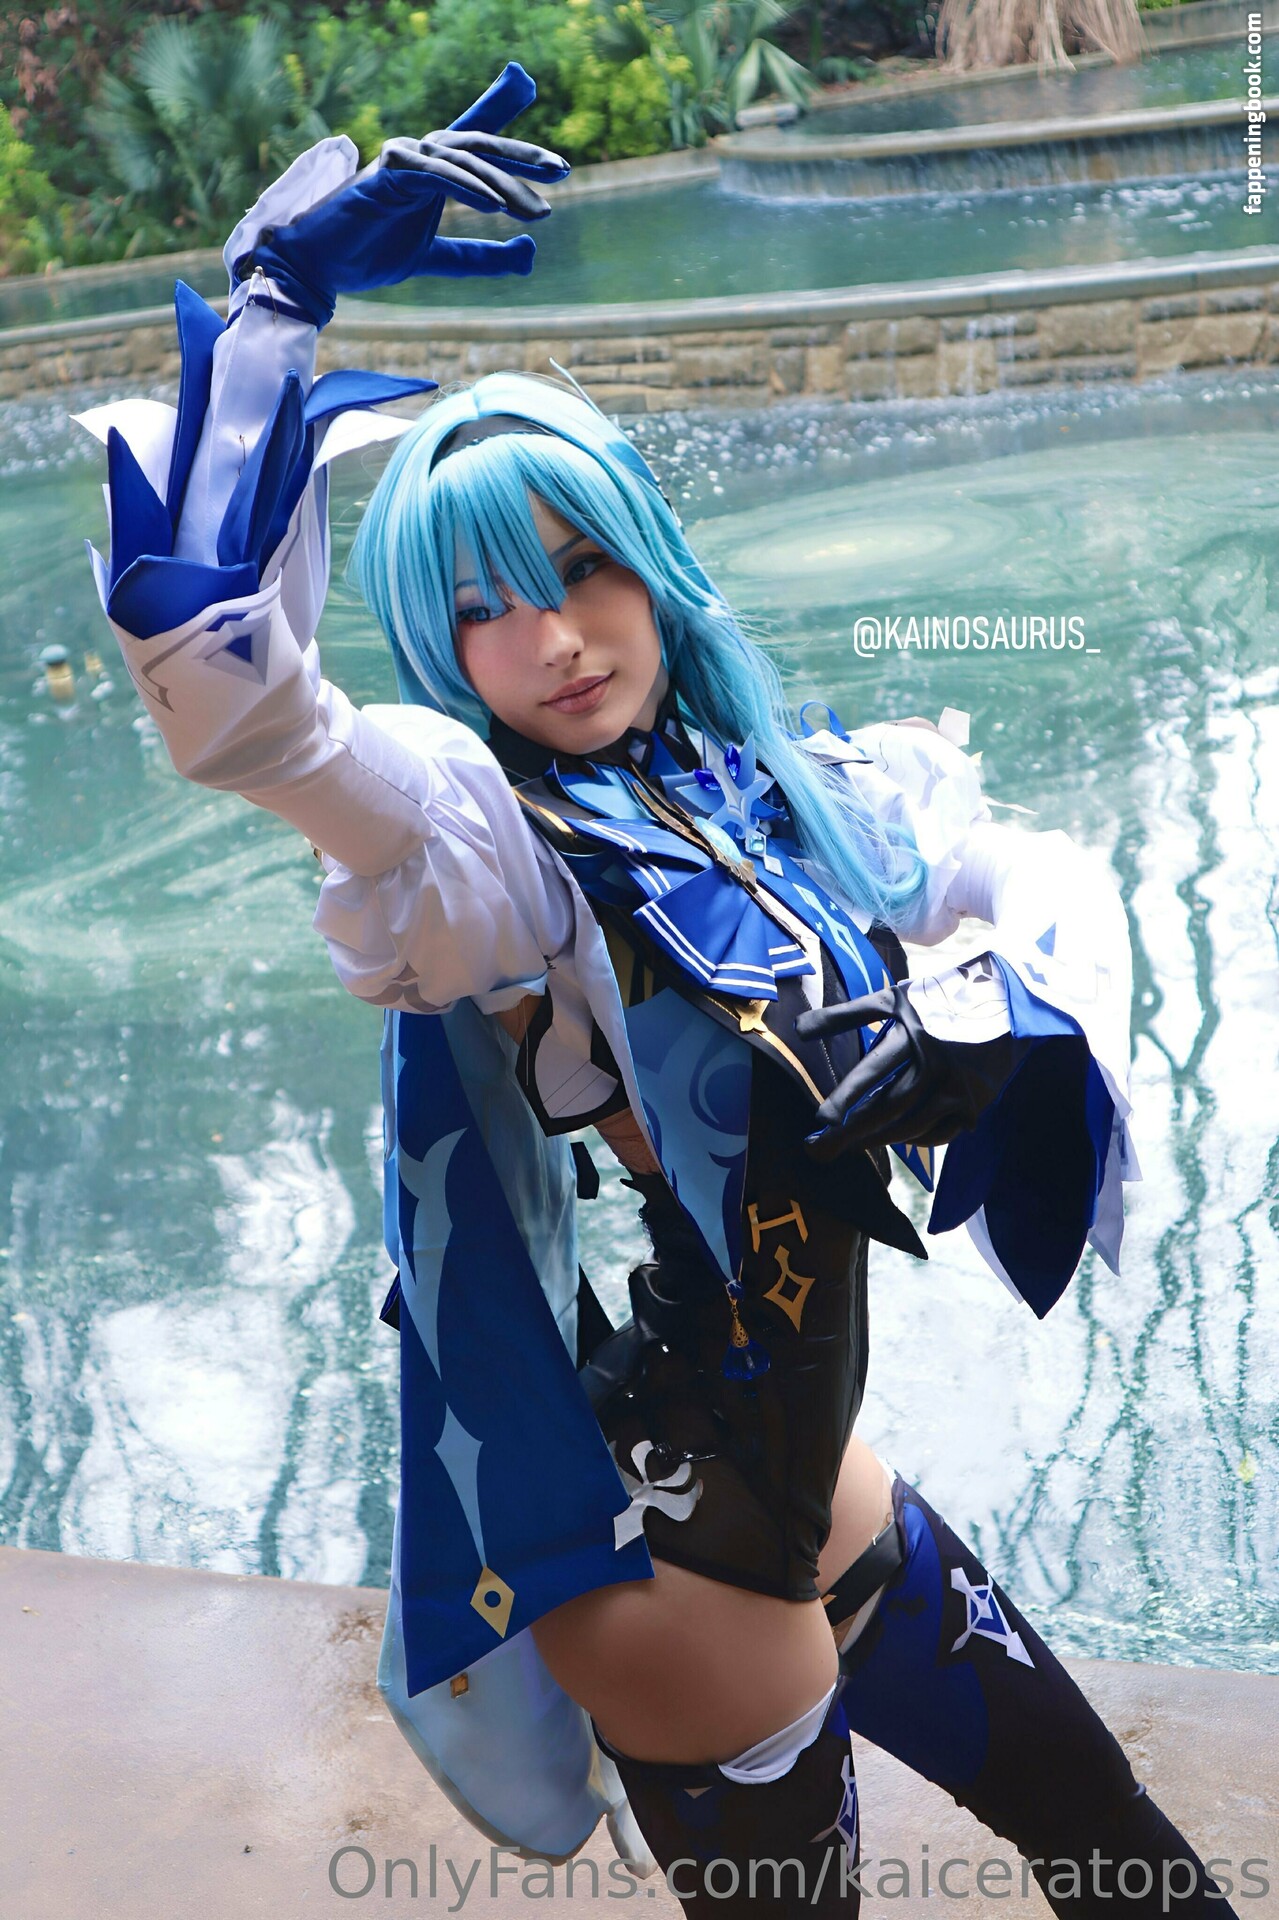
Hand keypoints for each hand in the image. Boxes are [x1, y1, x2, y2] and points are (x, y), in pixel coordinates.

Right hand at [233, 63, 568, 325]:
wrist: (319, 269)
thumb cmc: (368, 255)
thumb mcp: (436, 260)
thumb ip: (479, 257)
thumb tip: (531, 254)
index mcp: (434, 172)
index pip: (479, 144)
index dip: (516, 138)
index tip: (558, 156)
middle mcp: (421, 157)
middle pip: (481, 143)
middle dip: (524, 155)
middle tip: (564, 171)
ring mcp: (403, 159)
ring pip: (464, 157)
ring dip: (503, 182)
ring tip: (534, 210)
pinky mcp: (386, 171)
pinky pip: (435, 171)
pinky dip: (468, 185)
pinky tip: (496, 205)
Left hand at [795, 982, 1031, 1161]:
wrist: (1008, 1003)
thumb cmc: (939, 998)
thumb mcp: (893, 999)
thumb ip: (845, 1015)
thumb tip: (797, 1029)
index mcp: (914, 1034)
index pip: (873, 1073)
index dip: (845, 1098)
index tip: (819, 1120)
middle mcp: (936, 1064)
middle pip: (888, 1107)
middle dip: (852, 1132)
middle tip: (821, 1149)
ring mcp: (958, 1088)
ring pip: (912, 1126)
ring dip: (879, 1139)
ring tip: (851, 1146)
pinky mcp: (975, 1105)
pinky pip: (939, 1135)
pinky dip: (914, 1141)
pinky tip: (893, 1139)